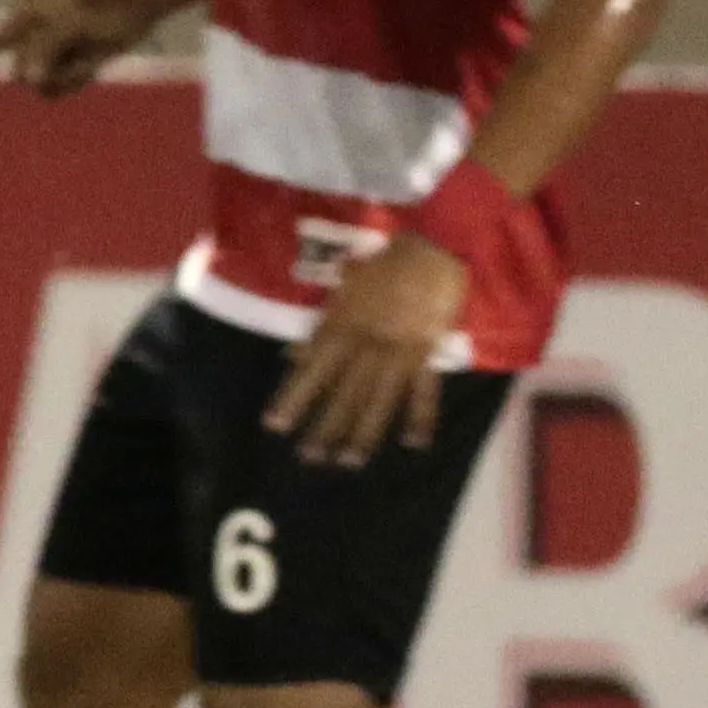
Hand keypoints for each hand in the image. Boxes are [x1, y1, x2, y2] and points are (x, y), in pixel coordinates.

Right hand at [0, 0, 156, 97]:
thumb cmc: (104, 5)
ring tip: (88, 58)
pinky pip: (53, 90)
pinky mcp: (56, 67)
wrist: (136, 7)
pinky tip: (90, 63)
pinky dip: (73, 83)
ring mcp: (40, 50)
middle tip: (77, 55)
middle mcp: (25, 29)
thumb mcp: (74, 20)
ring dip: (64, 78)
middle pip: (18, 69)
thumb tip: (29, 79)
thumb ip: (47, 47)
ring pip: (35, 84)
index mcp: (22, 8)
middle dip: (47, 72)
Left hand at [265, 235, 470, 468]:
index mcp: (342, 326)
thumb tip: (293, 354)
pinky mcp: (428, 353)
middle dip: (325, 428)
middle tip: (310, 458)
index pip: (311, 370)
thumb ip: (321, 324)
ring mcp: (399, 352)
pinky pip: (424, 391)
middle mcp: (367, 345)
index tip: (276, 425)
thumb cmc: (384, 263)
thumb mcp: (344, 288)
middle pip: (343, 393)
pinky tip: (414, 442)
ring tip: (350, 461)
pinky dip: (421, 417)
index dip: (292, 397)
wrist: (432, 247)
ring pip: (378, 400)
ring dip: (364, 433)